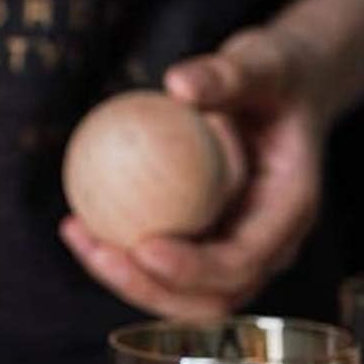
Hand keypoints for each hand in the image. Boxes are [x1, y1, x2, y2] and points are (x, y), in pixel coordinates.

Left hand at [60, 27, 325, 317]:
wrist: (281, 96)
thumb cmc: (275, 76)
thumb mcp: (263, 63)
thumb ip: (229, 74)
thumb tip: (179, 82)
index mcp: (288, 214)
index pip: (240, 264)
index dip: (192, 268)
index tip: (144, 246)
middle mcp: (265, 248)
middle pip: (207, 300)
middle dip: (149, 287)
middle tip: (101, 253)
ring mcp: (232, 256)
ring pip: (175, 296)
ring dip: (122, 278)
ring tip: (79, 237)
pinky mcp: (201, 251)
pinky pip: (155, 269)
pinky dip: (116, 257)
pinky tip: (74, 225)